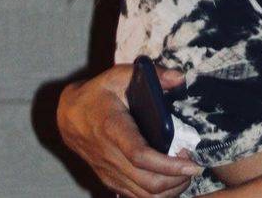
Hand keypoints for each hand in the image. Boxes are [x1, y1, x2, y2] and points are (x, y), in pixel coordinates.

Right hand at [56, 64, 200, 197]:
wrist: (68, 116)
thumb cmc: (97, 94)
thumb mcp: (119, 75)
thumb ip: (152, 75)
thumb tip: (179, 79)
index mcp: (113, 129)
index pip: (141, 156)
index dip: (169, 165)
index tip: (192, 164)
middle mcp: (110, 156)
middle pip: (147, 182)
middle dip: (177, 180)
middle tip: (193, 167)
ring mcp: (108, 171)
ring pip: (143, 195)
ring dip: (170, 191)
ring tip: (185, 176)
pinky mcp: (109, 179)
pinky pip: (135, 197)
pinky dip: (156, 195)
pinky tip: (170, 183)